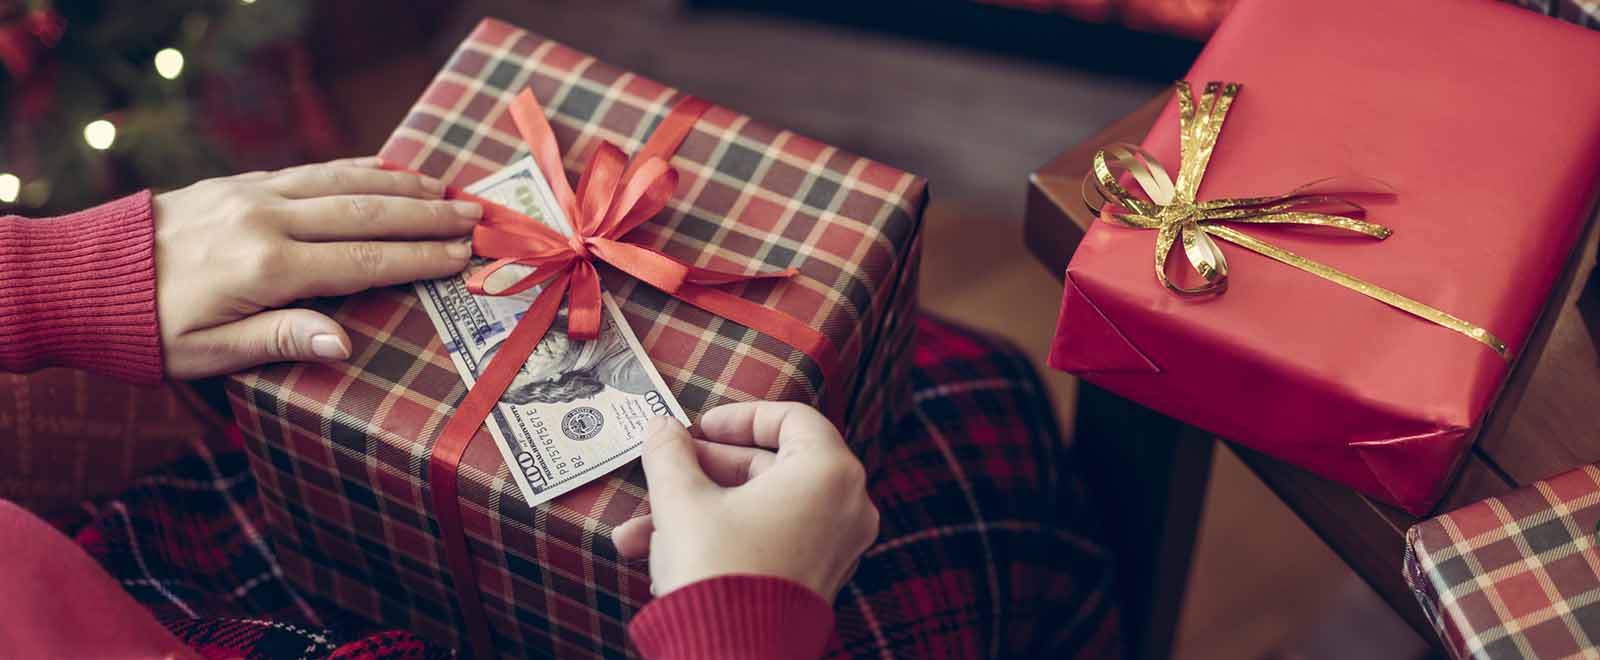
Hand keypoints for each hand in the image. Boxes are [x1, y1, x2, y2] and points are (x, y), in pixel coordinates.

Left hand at [153, 157, 480, 378]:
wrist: (80, 277)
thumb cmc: (146, 330)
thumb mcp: (207, 354)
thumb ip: (278, 341)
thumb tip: (344, 344)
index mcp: (267, 268)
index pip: (364, 261)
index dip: (419, 259)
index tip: (464, 256)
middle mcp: (268, 220)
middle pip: (367, 212)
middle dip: (428, 214)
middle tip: (477, 217)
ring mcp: (253, 194)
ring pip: (343, 182)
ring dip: (401, 183)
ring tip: (446, 187)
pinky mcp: (239, 182)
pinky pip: (312, 170)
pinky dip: (356, 168)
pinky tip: (384, 168)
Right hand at [612, 402, 878, 600]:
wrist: (731, 657)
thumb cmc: (718, 572)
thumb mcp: (682, 501)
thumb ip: (670, 454)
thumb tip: (661, 428)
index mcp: (828, 472)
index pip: (792, 418)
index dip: (740, 417)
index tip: (700, 428)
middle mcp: (845, 506)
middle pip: (771, 466)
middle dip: (705, 472)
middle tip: (666, 470)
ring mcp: (836, 546)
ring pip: (759, 510)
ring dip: (698, 513)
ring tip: (637, 533)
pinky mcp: (817, 579)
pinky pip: (769, 541)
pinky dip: (723, 540)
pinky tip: (660, 557)